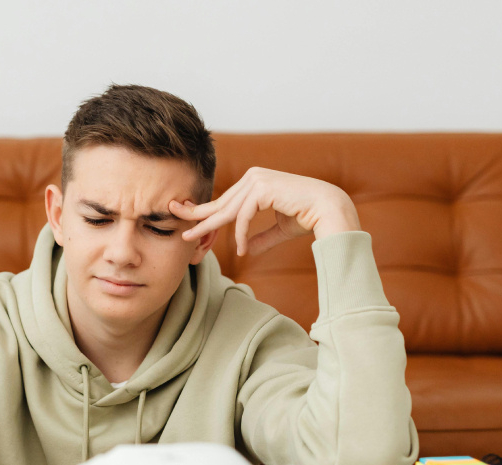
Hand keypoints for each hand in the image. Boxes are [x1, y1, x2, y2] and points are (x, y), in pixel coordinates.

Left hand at [169, 167, 360, 255]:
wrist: (329, 210)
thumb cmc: (307, 217)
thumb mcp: (278, 228)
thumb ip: (261, 236)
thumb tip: (248, 249)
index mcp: (255, 181)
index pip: (224, 199)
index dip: (204, 210)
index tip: (184, 216)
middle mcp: (253, 177)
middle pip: (220, 202)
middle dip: (196, 212)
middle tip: (173, 217)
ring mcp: (257, 180)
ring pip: (227, 210)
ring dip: (210, 227)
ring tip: (192, 239)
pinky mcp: (263, 188)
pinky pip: (243, 216)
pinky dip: (241, 235)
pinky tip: (242, 250)